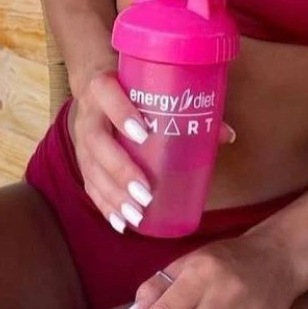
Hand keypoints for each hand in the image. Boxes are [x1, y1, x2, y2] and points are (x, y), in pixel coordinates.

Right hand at [68, 69, 234, 234]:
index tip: (144, 134)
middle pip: (98, 142)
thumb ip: (186, 106)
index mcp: (104, 86)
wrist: (93, 86)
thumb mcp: (150, 86)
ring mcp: (80, 138)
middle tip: (145, 193)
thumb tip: (227, 134)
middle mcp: (89, 113)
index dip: (122, 113)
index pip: (108, 95)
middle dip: (120, 170)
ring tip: (136, 215)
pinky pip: (88, 184)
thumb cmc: (132, 88)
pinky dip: (104, 205)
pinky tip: (120, 222)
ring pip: (91, 169)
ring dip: (113, 195)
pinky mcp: (80, 158)